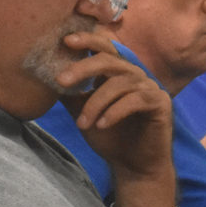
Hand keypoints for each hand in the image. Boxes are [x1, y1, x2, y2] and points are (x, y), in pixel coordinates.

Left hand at [56, 31, 173, 179]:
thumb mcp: (83, 112)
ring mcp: (149, 86)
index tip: (66, 41)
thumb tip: (45, 77)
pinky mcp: (160, 102)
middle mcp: (134, 74)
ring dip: (96, 103)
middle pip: (109, 60)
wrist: (133, 166)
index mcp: (117, 72)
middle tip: (61, 81)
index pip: (104, 47)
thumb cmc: (110, 137)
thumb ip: (70, 94)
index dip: (87, 40)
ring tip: (81, 124)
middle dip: (83, 68)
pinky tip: (101, 125)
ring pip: (119, 83)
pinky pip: (135, 100)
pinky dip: (115, 112)